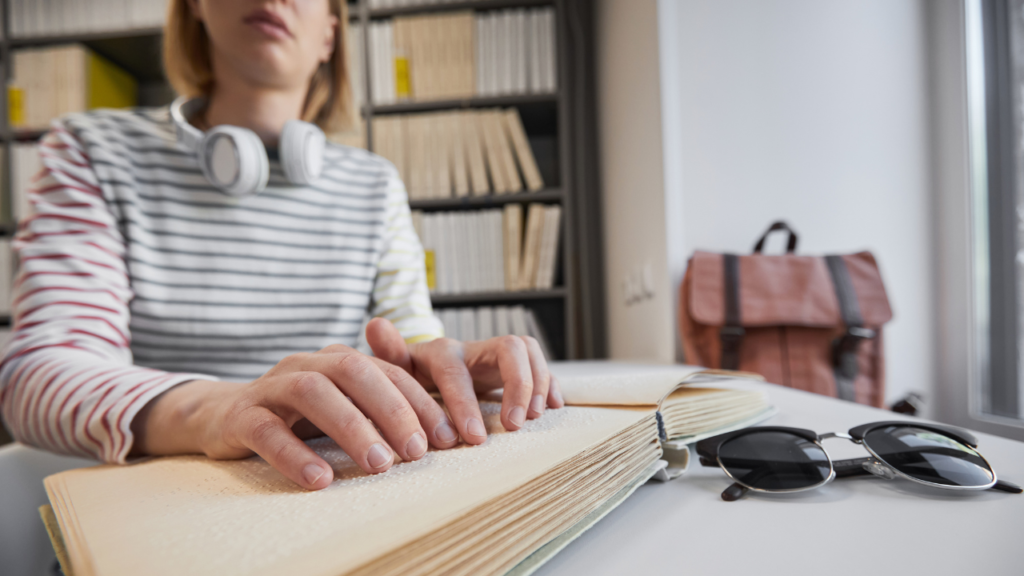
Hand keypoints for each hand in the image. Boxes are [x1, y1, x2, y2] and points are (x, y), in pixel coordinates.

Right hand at [131, 344, 460, 489]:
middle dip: (391, 410)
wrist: (219, 415)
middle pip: (354, 371)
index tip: (447, 437)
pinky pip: (267, 430)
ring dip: (351, 428)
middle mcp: (307, 365)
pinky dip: (294, 454)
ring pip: (313, 393)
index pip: (387, 370)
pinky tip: (320, 480)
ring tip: (379, 465)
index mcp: (338, 360)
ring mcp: (271, 386)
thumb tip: (441, 435)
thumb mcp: (342, 407)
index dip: (420, 401)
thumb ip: (380, 410)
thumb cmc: (297, 416)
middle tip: (416, 452)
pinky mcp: (240, 416)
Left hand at [366, 318, 563, 445]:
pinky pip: (540, 364)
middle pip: (509, 348)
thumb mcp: (395, 370)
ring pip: (528, 351)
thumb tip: (375, 323)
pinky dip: (550, 383)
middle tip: (515, 426)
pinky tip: (553, 406)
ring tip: (533, 417)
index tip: (473, 438)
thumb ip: (389, 354)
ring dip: (536, 383)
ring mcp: (497, 356)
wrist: (424, 373)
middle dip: (517, 387)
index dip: (465, 402)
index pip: (458, 370)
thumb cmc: (409, 378)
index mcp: (442, 352)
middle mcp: (474, 348)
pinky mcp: (514, 368)